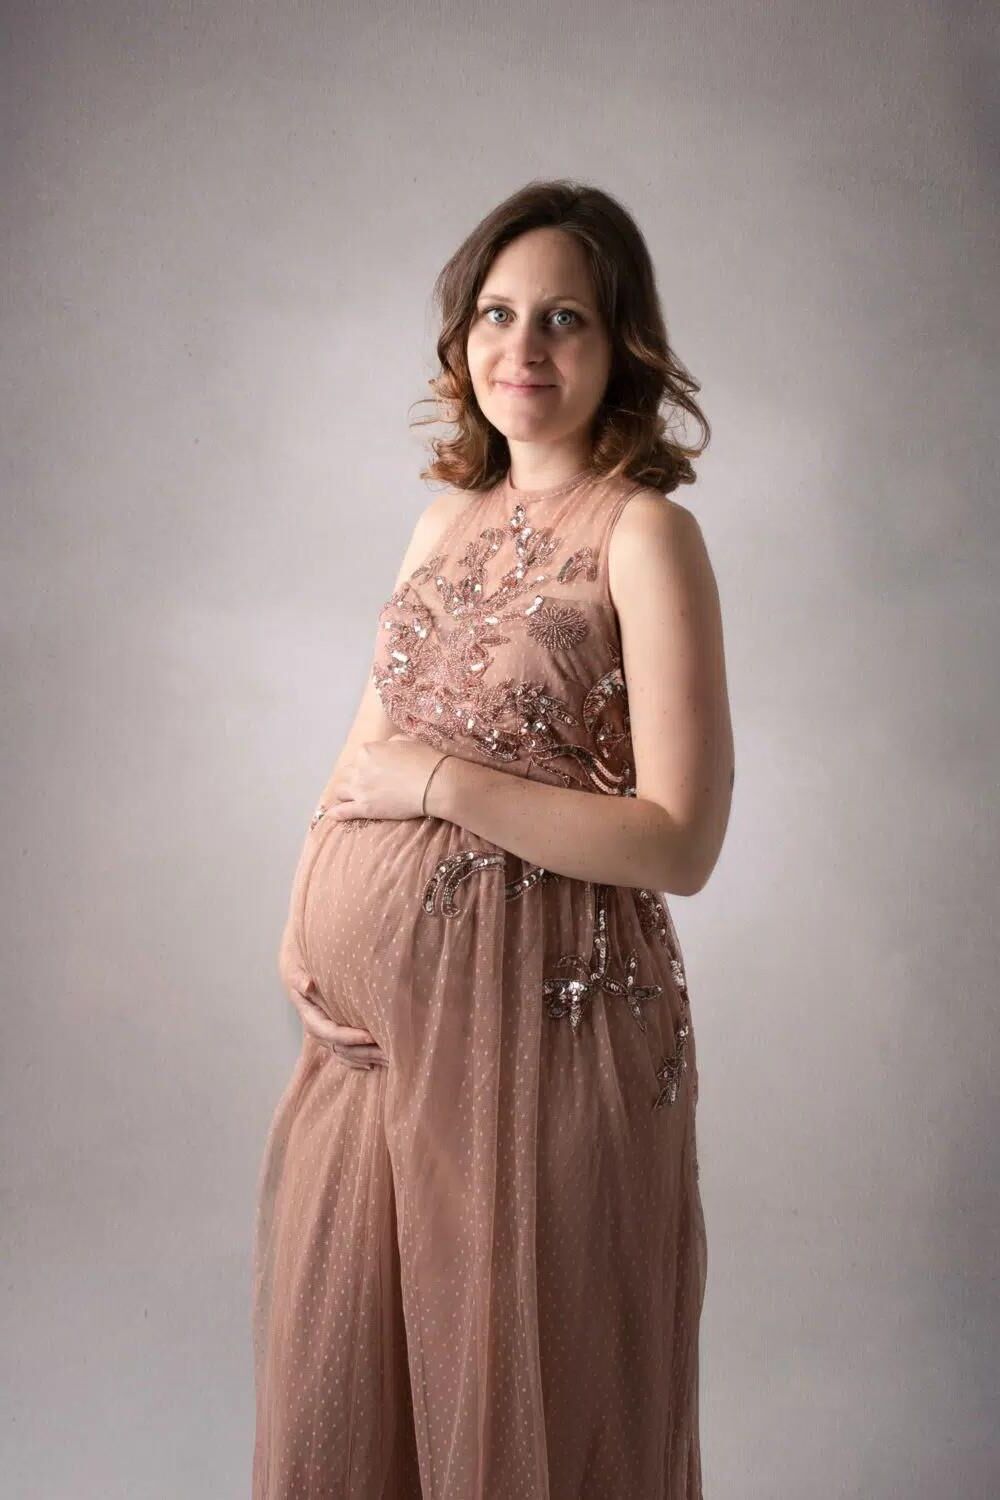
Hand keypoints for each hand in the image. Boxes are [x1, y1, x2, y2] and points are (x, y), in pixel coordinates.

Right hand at [281, 953, 387, 1070]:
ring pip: (344, 1053)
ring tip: (387, 1060)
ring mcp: (324, 1035)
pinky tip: (372, 1065)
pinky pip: (343, 1053)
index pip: (331, 1032)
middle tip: (388, 1052)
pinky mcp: (331, 1035)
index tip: (370, 1036)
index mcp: (310, 1017)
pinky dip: (356, 1061)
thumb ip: (300, 979)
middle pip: (341, 1048)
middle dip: (364, 1052)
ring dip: (365, 1058)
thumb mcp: (296, 970)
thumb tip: (307, 985)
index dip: (350, 1037)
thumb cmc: (300, 970)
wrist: (297, 972)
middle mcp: (317, 1030)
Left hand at [327, 733, 445, 821]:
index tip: (373, 771)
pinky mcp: (364, 808)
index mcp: (367, 751)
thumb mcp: (405, 740)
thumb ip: (389, 743)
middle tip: (364, 786)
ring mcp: (359, 789)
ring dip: (345, 794)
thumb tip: (384, 747)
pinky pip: (342, 811)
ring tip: (349, 799)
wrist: (434, 783)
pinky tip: (332, 816)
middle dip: (354, 779)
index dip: (365, 765)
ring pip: (341, 791)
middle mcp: (359, 768)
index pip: (358, 758)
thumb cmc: (424, 759)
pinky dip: (335, 813)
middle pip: (346, 774)